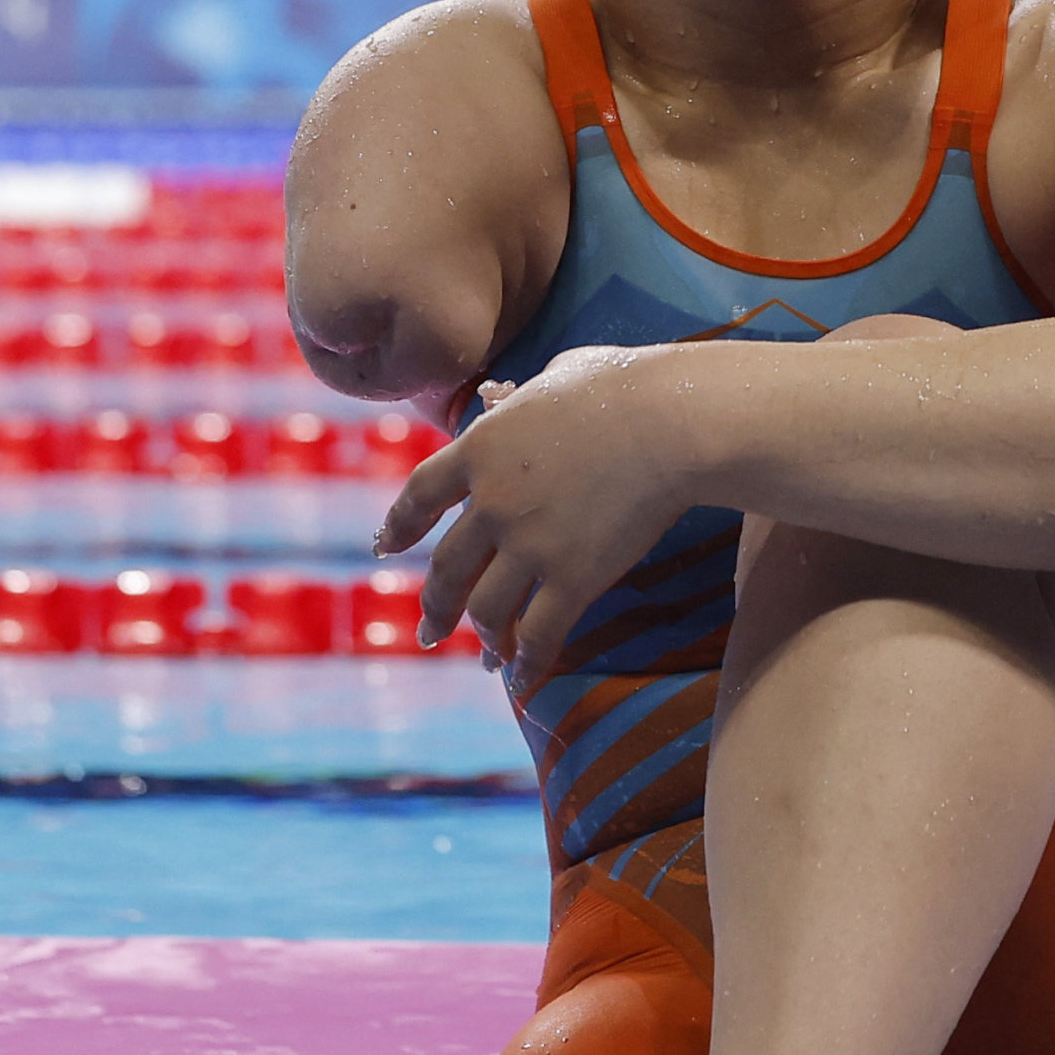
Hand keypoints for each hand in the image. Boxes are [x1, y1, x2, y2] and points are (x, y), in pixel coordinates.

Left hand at [373, 343, 704, 672]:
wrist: (672, 420)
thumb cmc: (626, 384)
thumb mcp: (558, 373)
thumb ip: (523, 393)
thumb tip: (511, 395)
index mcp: (480, 447)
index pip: (420, 495)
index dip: (398, 526)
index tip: (383, 548)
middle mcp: (492, 502)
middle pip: (446, 567)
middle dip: (435, 606)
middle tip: (430, 632)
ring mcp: (529, 543)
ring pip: (487, 608)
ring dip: (484, 639)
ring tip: (488, 658)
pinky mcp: (574, 576)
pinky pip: (539, 634)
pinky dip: (528, 662)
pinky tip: (523, 680)